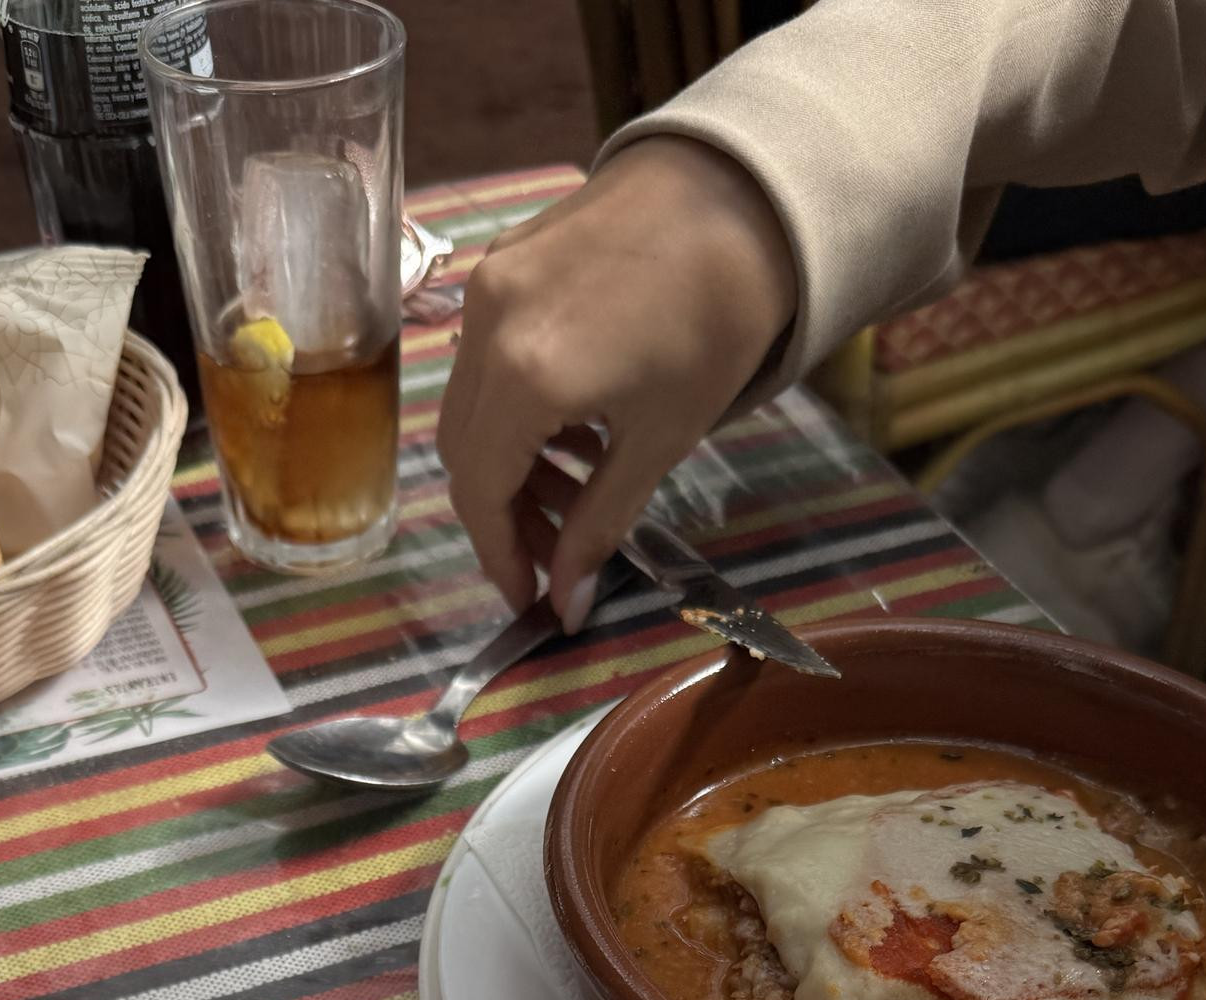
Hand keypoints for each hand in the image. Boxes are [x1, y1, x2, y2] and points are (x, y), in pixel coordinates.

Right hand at [436, 138, 797, 629]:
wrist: (740, 189)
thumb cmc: (715, 318)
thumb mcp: (660, 440)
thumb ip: (599, 526)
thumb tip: (566, 603)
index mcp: (524, 377)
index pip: (479, 492)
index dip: (499, 556)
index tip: (530, 599)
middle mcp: (485, 328)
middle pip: (464, 452)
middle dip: (504, 516)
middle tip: (557, 555)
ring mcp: (487, 286)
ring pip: (470, 406)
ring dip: (510, 464)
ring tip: (574, 492)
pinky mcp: (503, 261)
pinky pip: (485, 357)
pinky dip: (515, 409)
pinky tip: (571, 428)